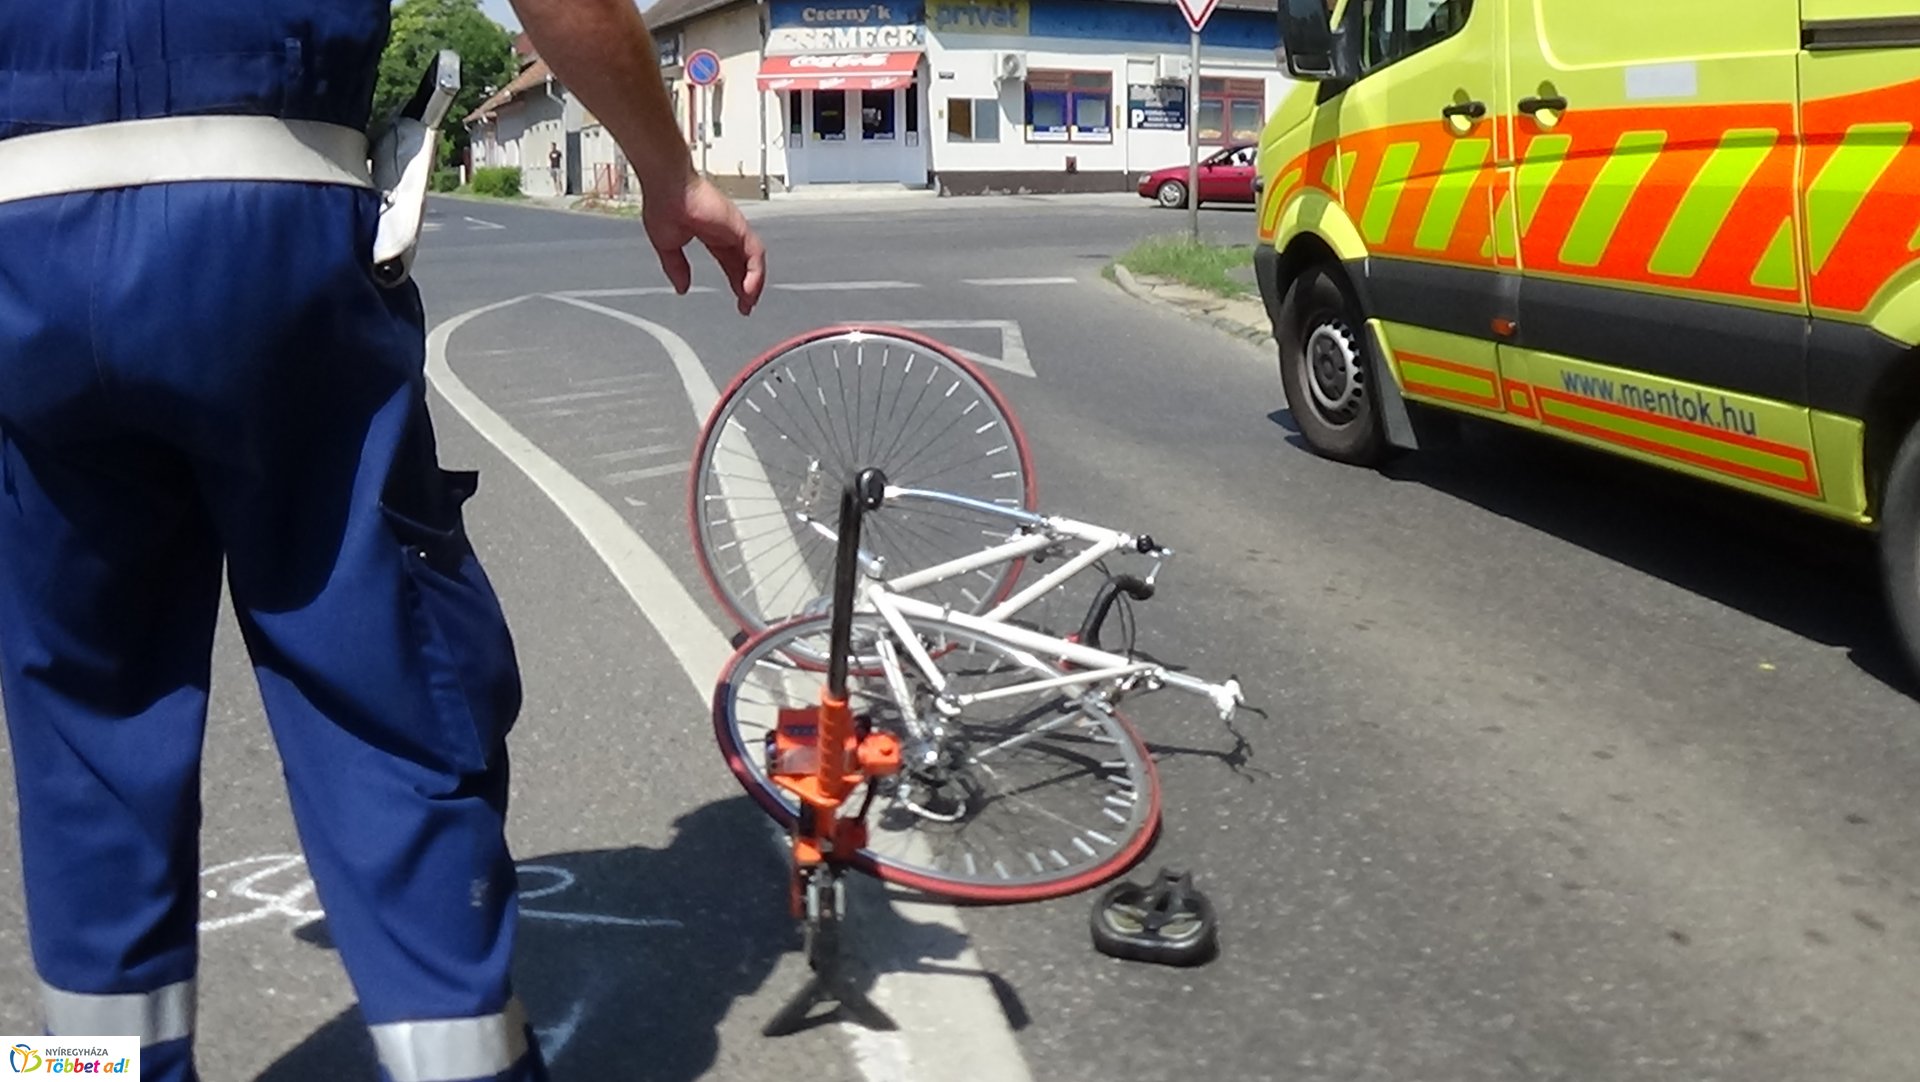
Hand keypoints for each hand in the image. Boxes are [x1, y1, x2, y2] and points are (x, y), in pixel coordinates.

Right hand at [642, 175, 766, 315]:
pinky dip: (755, 274)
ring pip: (754, 260)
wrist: (666, 186)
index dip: (735, 282)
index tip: (738, 299)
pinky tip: (749, 290)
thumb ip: (676, 267)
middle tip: (747, 306)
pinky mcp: (739, 227)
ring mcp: (735, 228)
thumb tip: (682, 287)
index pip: (730, 262)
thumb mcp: (667, 246)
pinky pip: (755, 254)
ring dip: (754, 284)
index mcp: (712, 234)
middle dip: (747, 287)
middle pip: (745, 264)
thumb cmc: (663, 204)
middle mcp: (727, 231)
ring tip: (749, 303)